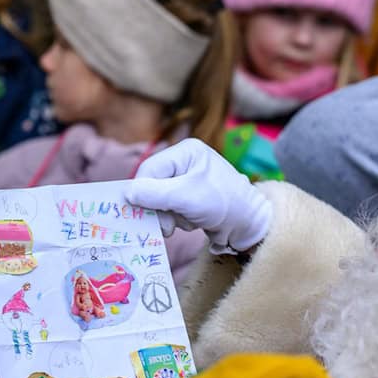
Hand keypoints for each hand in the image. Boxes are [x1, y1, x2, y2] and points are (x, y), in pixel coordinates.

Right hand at [127, 138, 272, 253]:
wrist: (250, 225)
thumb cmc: (224, 204)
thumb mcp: (186, 197)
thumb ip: (155, 194)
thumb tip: (127, 193)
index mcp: (186, 152)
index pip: (149, 169)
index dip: (143, 192)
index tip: (145, 213)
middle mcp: (186, 163)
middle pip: (152, 185)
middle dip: (159, 207)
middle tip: (167, 225)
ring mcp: (188, 181)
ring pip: (160, 200)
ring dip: (170, 216)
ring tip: (188, 220)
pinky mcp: (191, 198)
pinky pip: (171, 209)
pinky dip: (178, 219)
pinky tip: (194, 222)